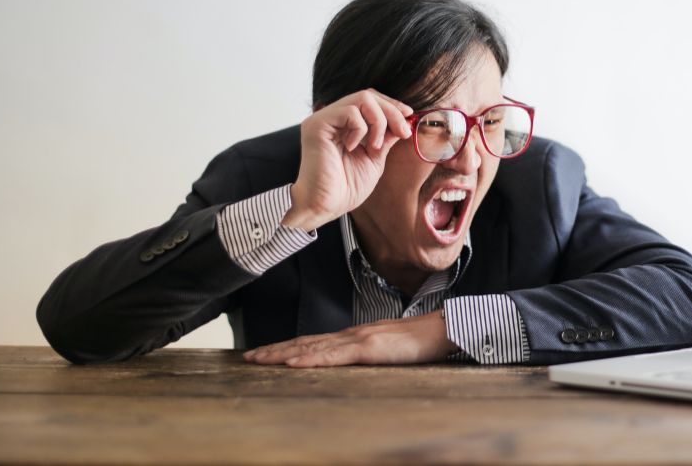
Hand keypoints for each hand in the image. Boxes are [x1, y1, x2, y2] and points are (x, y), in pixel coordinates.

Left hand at [242, 311, 458, 366]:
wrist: (443, 329)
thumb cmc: (421, 340)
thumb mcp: (388, 349)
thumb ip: (369, 353)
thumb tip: (353, 362)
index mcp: (355, 336)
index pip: (314, 341)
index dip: (288, 346)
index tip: (266, 352)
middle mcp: (351, 334)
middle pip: (306, 341)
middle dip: (276, 349)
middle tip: (249, 356)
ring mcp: (359, 339)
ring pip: (313, 347)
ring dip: (284, 353)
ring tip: (260, 359)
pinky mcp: (369, 348)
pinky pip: (334, 355)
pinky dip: (311, 358)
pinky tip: (294, 363)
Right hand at [281, 89, 413, 231]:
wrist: (326, 206)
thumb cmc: (346, 188)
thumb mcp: (374, 158)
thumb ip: (385, 138)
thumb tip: (403, 120)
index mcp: (343, 125)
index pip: (369, 100)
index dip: (391, 105)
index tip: (408, 116)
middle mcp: (331, 118)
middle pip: (368, 95)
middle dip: (391, 112)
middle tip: (403, 132)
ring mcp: (323, 119)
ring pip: (362, 99)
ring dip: (379, 122)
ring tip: (374, 147)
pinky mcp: (317, 125)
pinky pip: (349, 112)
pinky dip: (361, 129)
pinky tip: (353, 147)